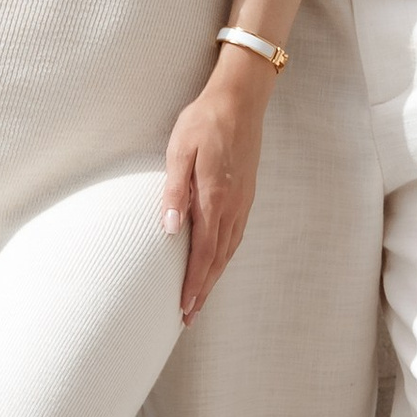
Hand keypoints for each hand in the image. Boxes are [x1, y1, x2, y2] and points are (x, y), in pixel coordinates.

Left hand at [160, 51, 271, 322]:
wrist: (241, 100)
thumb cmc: (204, 122)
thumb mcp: (180, 151)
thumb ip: (174, 192)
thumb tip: (170, 230)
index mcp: (215, 198)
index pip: (202, 253)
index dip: (193, 283)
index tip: (184, 308)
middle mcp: (233, 206)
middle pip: (218, 259)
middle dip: (203, 290)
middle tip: (188, 316)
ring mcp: (243, 202)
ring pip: (228, 250)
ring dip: (214, 277)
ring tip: (200, 297)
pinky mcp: (246, 195)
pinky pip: (236, 235)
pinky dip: (224, 256)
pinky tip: (217, 261)